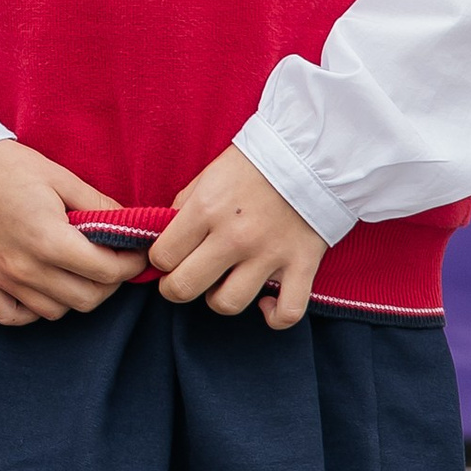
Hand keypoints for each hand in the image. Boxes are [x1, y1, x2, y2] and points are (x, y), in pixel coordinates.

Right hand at [0, 138, 146, 327]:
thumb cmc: (10, 167)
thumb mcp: (62, 177)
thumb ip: (100, 205)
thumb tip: (131, 225)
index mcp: (49, 239)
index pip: (107, 272)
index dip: (131, 265)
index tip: (137, 254)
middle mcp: (25, 267)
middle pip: (87, 299)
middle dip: (110, 283)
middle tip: (112, 263)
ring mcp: (2, 279)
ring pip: (56, 312)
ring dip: (75, 296)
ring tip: (78, 272)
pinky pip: (15, 317)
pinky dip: (34, 310)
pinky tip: (42, 288)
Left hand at [150, 144, 327, 327]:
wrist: (311, 154)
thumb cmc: (253, 164)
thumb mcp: (207, 176)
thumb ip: (183, 209)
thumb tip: (162, 241)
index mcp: (206, 209)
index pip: (162, 256)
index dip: (159, 260)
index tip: (168, 256)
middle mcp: (235, 236)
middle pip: (184, 288)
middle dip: (175, 287)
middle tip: (184, 277)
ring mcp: (270, 254)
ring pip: (227, 304)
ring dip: (219, 298)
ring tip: (224, 281)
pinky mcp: (302, 265)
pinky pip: (287, 313)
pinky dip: (273, 316)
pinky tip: (264, 302)